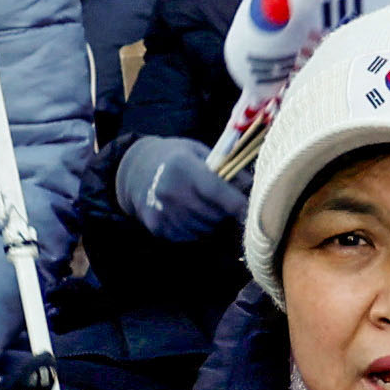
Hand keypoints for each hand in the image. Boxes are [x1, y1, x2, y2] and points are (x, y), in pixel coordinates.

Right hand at [111, 131, 241, 246]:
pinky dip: (197, 228)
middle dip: (226, 211)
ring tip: (202, 203)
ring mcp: (162, 212)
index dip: (238, 203)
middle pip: (214, 214)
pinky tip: (188, 212)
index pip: (216, 191)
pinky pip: (192, 236)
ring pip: (206, 228)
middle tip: (223, 200)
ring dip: (212, 220)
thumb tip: (253, 187)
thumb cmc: (177, 158)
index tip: (253, 209)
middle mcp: (170, 191)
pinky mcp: (159, 228)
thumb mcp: (200, 153)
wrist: (136, 172)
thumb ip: (226, 169)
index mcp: (182, 167)